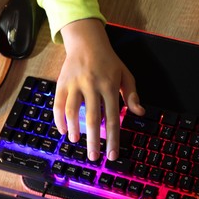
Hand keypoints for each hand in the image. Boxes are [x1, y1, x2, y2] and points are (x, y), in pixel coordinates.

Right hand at [54, 19, 144, 160]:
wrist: (87, 42)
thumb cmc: (109, 61)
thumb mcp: (126, 75)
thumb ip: (132, 95)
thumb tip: (140, 112)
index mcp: (110, 86)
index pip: (114, 118)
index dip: (113, 138)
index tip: (112, 155)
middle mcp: (92, 86)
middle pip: (93, 119)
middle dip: (94, 141)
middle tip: (93, 157)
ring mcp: (75, 84)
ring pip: (73, 111)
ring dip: (74, 129)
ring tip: (76, 142)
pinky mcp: (62, 83)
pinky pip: (58, 103)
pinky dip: (59, 118)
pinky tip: (63, 129)